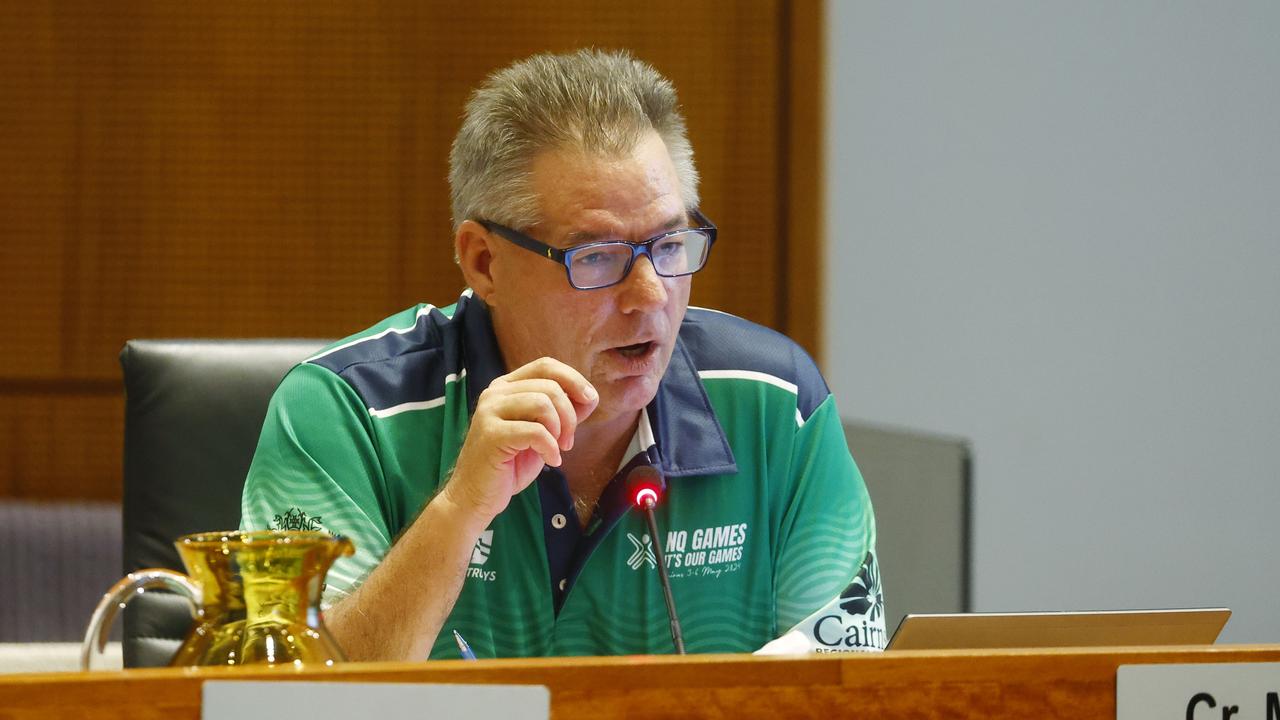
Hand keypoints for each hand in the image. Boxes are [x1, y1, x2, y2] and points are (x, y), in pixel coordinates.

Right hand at [441, 357, 597, 525]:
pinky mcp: (491, 434)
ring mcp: (490, 411)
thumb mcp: (543, 432)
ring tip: (557, 449)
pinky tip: (551, 461)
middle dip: (569, 415)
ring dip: (560, 429)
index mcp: (506, 386)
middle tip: (568, 441)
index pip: (545, 365)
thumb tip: (590, 396)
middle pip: (549, 386)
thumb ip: (562, 412)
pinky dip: (551, 447)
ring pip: (542, 403)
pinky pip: (535, 431)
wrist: (477, 495)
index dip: (573, 379)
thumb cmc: (511, 464)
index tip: (590, 400)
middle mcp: (495, 392)